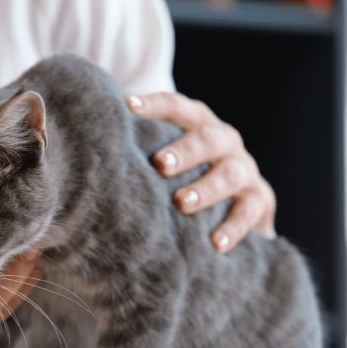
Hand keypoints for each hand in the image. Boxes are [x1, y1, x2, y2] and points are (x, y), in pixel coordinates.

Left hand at [126, 92, 276, 252]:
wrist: (239, 200)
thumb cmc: (184, 173)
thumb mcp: (167, 156)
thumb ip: (138, 146)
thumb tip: (86, 139)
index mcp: (199, 123)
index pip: (177, 107)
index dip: (154, 105)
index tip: (127, 106)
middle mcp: (225, 141)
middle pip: (208, 139)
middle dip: (184, 150)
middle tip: (160, 164)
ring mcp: (245, 169)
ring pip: (230, 174)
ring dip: (206, 188)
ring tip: (182, 203)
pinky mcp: (259, 200)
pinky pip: (250, 212)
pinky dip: (234, 227)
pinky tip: (216, 242)